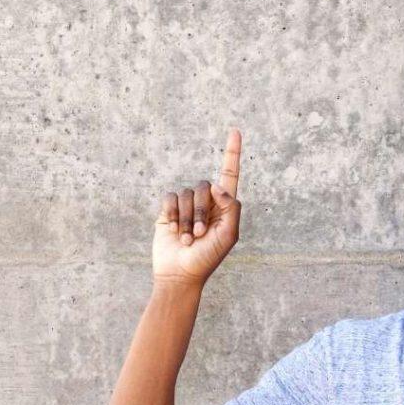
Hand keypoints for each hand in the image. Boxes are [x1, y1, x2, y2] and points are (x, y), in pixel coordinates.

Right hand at [152, 128, 242, 288]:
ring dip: (186, 219)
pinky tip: (173, 231)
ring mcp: (187, 206)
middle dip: (201, 211)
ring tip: (188, 239)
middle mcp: (207, 202)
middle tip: (199, 235)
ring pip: (186, 194)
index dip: (232, 153)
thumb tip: (217, 187)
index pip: (229, 174)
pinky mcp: (168, 210)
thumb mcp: (229, 235)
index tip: (235, 130)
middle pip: (204, 187)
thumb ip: (231, 208)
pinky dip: (172, 215)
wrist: (180, 274)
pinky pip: (170, 198)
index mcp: (225, 205)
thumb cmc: (208, 257)